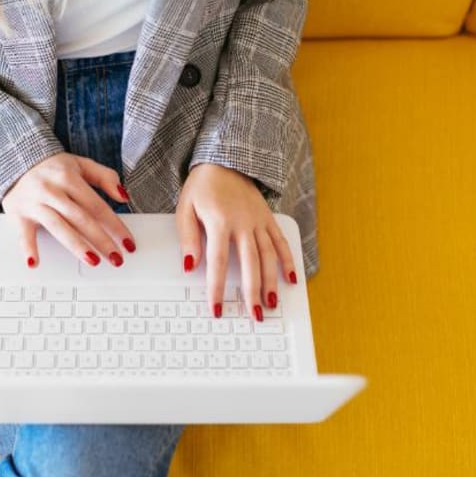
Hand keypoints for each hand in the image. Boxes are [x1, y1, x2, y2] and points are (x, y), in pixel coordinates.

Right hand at [1, 153, 135, 267]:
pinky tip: (35, 263)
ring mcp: (34, 203)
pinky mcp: (18, 214)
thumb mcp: (81, 164)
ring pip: (58, 227)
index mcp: (69, 177)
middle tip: (116, 258)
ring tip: (93, 261)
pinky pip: (23, 233)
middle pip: (81, 219)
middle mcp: (52, 190)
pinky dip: (28, 248)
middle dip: (101, 240)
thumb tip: (124, 197)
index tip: (127, 242)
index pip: (97, 206)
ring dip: (76, 246)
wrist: (15, 161)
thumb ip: (105, 178)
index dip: (115, 225)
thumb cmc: (52, 168)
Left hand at [176, 163, 297, 319]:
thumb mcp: (185, 208)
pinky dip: (287, 261)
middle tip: (254, 315)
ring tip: (272, 304)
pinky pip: (281, 242)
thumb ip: (188, 237)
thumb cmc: (202, 186)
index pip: (217, 262)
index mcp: (219, 222)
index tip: (216, 308)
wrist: (225, 160)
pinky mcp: (268, 218)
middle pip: (250, 264)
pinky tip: (290, 279)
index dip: (217, 288)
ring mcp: (258, 221)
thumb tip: (190, 266)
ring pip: (269, 256)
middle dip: (252, 292)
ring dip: (271, 282)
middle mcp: (243, 223)